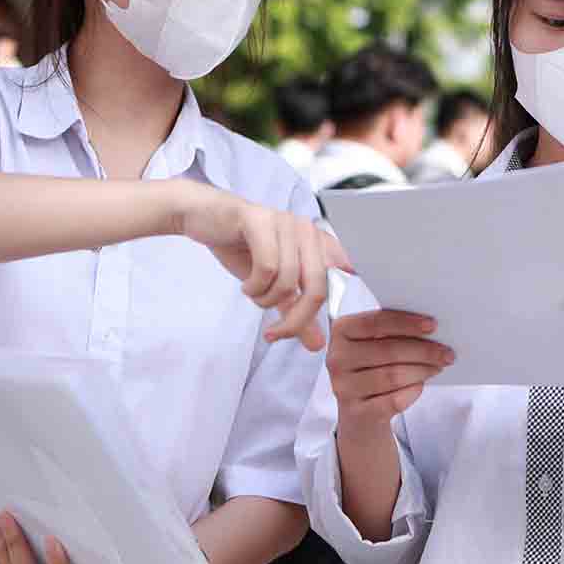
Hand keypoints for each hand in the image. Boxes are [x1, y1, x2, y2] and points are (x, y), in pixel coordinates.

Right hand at [179, 188, 351, 350]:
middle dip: (296, 320)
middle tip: (275, 335)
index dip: (358, 273)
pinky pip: (267, 266)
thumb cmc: (241, 248)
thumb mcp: (272, 285)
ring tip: (253, 295)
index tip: (361, 283)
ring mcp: (284, 222)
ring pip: (288, 280)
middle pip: (317, 287)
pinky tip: (246, 285)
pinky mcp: (259, 219)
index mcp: (316, 242)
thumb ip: (295, 312)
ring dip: (266, 300)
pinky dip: (255, 286)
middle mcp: (306, 230)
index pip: (345, 264)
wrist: (202, 217)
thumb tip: (317, 346)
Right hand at [328, 310, 453, 425]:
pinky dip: (412, 391)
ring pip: (393, 376)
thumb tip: (430, 329)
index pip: (375, 322)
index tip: (433, 325)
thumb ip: (394, 333)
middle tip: (446, 353)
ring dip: (422, 371)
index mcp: (341, 331)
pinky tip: (420, 386)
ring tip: (437, 368)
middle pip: (388, 350)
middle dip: (423, 351)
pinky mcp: (356, 412)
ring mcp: (343, 386)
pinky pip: (394, 400)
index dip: (406, 323)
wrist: (360, 415)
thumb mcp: (376, 346)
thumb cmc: (373, 370)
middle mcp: (337, 358)